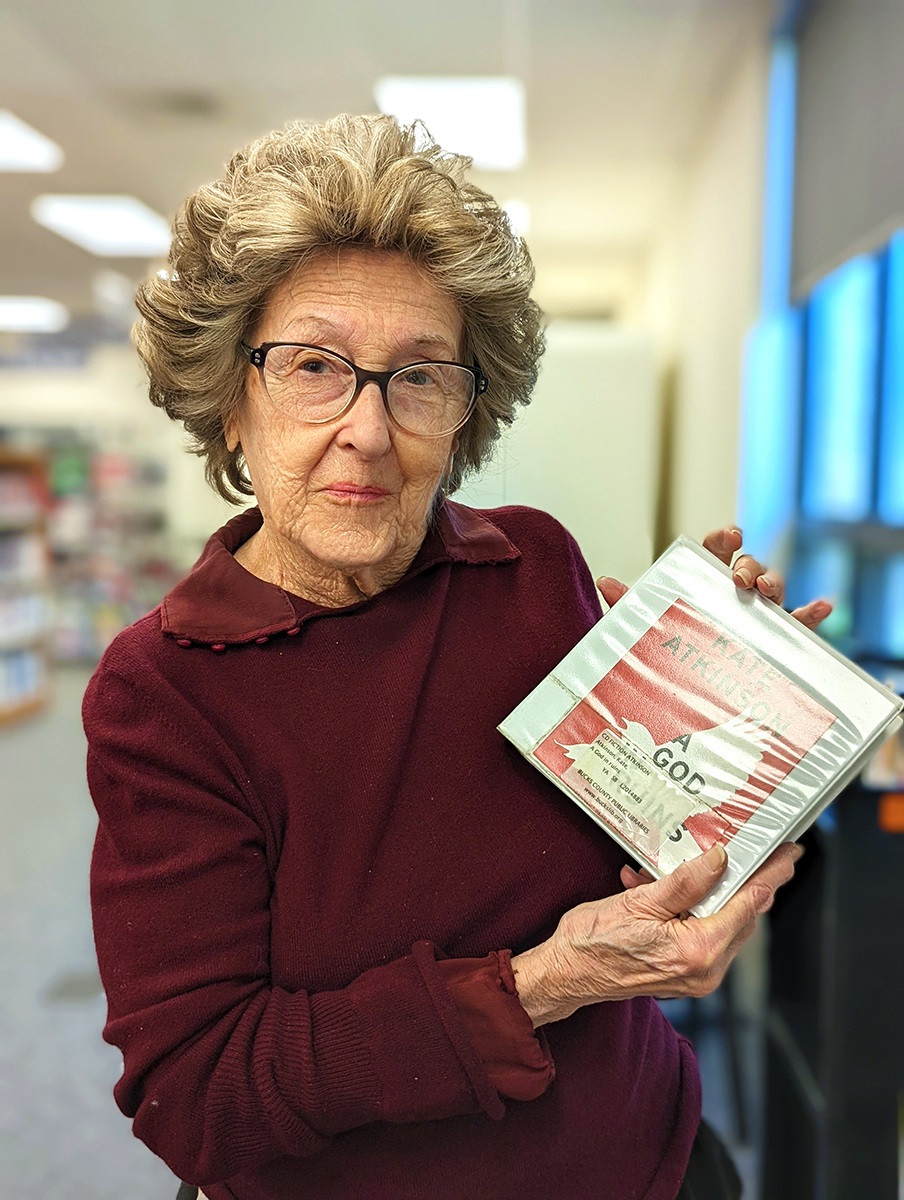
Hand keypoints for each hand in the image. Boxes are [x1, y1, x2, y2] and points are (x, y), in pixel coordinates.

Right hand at [511, 841, 801, 1026]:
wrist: (566, 975)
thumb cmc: (593, 942)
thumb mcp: (639, 901)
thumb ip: (685, 882)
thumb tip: (719, 860)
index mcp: (698, 951)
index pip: (749, 904)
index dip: (772, 874)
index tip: (789, 853)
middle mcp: (705, 970)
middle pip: (744, 916)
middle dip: (750, 880)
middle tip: (762, 850)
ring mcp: (697, 976)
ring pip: (725, 924)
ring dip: (717, 893)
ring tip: (702, 863)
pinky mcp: (685, 975)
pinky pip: (705, 934)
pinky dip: (696, 909)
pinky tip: (668, 888)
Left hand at [596, 526, 831, 629]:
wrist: (679, 688)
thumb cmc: (663, 648)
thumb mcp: (643, 627)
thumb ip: (628, 603)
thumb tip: (605, 581)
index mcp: (703, 581)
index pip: (715, 550)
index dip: (724, 538)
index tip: (729, 536)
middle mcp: (733, 593)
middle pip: (749, 565)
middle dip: (749, 565)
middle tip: (741, 580)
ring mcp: (756, 615)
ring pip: (773, 588)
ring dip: (773, 582)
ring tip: (766, 592)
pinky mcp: (773, 639)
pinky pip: (797, 626)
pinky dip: (811, 615)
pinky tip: (823, 606)